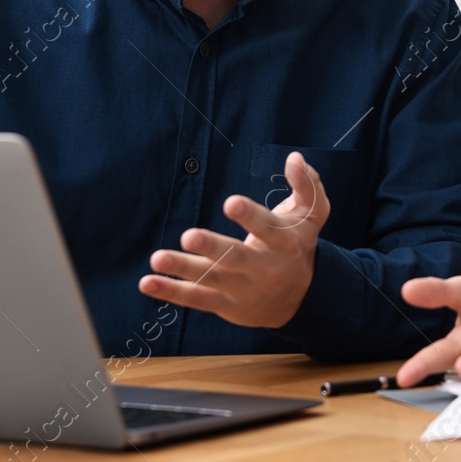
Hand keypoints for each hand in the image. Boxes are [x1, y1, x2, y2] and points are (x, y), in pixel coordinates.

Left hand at [139, 151, 328, 328]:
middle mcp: (263, 267)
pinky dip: (171, 291)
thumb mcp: (312, 215)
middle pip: (236, 257)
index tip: (231, 202)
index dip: (250, 216)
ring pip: (211, 279)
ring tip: (157, 258)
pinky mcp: (225, 303)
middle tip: (188, 236)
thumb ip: (307, 185)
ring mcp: (242, 288)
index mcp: (284, 242)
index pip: (268, 228)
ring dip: (183, 269)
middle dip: (211, 247)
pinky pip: (196, 299)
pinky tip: (148, 282)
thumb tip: (294, 158)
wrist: (299, 299)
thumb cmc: (298, 245)